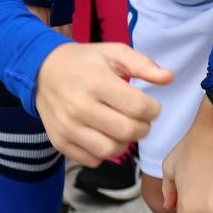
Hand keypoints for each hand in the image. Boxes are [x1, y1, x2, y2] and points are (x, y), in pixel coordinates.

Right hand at [34, 40, 170, 165]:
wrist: (42, 70)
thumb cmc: (84, 61)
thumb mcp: (114, 52)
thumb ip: (143, 64)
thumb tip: (169, 78)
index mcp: (97, 81)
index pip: (138, 107)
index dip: (153, 109)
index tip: (151, 106)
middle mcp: (80, 106)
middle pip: (127, 131)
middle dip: (143, 128)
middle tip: (141, 120)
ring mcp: (68, 126)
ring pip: (111, 150)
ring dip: (125, 143)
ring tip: (123, 128)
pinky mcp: (59, 141)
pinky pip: (92, 160)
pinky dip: (103, 153)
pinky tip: (103, 135)